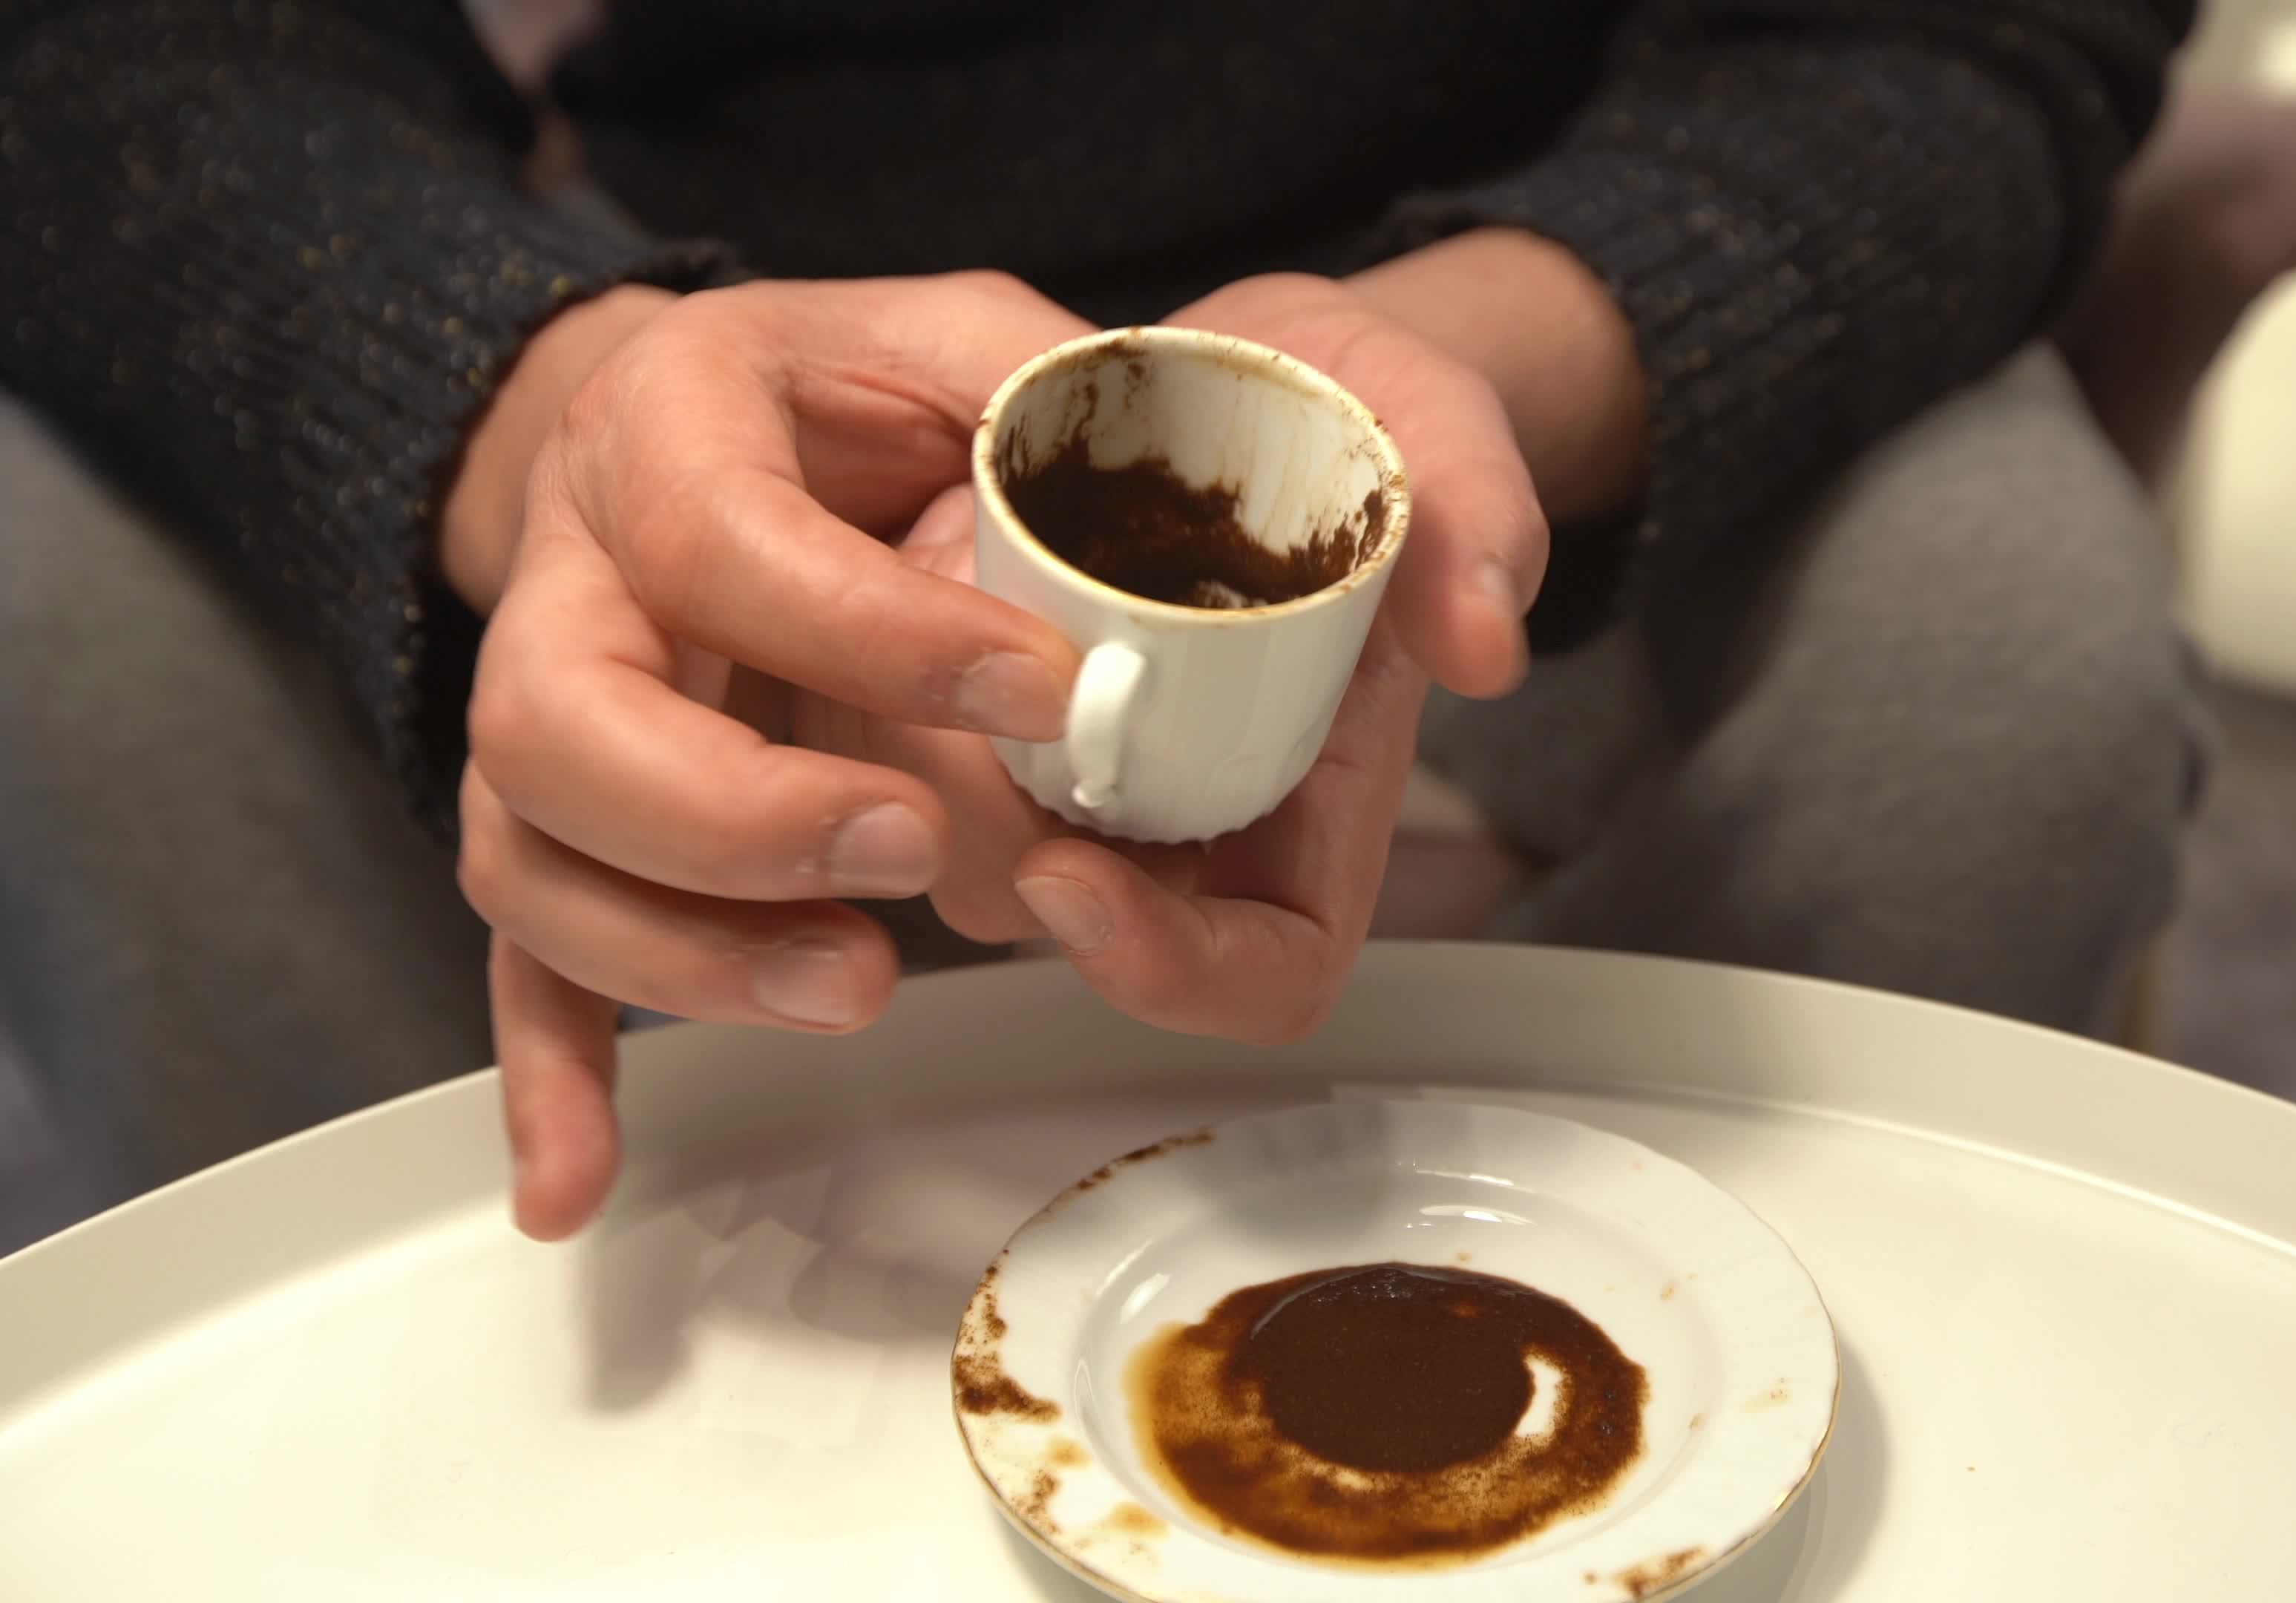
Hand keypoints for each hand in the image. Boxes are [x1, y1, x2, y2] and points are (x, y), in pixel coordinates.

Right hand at [451, 272, 1096, 1240]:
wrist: (709, 414)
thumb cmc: (863, 389)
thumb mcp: (972, 336)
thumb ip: (1056, 393)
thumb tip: (1187, 471)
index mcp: (673, 416)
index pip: (726, 536)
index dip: (877, 628)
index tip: (1046, 686)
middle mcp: (570, 568)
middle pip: (565, 721)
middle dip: (739, 813)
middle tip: (910, 849)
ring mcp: (546, 706)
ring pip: (535, 855)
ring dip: (683, 950)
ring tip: (861, 982)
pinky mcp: (563, 820)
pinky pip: (524, 958)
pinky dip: (550, 1074)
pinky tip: (577, 1181)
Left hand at [871, 272, 1550, 1038]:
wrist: (1251, 369)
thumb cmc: (1359, 427)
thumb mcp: (1442, 439)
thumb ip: (1481, 524)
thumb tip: (1485, 643)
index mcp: (1314, 816)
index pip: (1258, 977)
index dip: (1165, 968)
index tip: (1068, 875)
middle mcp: (1187, 827)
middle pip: (1074, 927)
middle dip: (992, 847)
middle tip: (937, 719)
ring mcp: (1077, 779)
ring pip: (961, 854)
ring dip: (916, 766)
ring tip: (910, 620)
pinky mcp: (985, 714)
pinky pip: (895, 754)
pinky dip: (871, 693)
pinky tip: (879, 581)